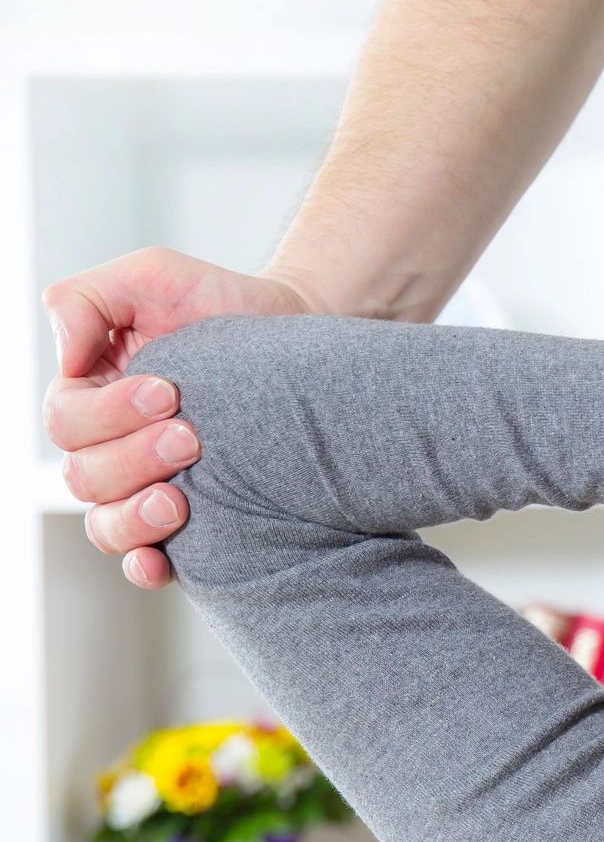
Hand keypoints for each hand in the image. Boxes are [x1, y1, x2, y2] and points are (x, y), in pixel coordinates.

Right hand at [42, 247, 322, 587]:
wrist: (302, 333)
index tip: (169, 391)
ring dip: (136, 516)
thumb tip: (63, 356)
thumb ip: (85, 299)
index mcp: (90, 395)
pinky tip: (162, 563)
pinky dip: (144, 566)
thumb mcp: (149, 275)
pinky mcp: (193, 516)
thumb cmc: (222, 303)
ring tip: (180, 499)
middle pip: (84, 476)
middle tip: (191, 436)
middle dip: (133, 459)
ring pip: (106, 524)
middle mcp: (110, 446)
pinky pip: (147, 559)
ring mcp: (147, 486)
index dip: (108, 414)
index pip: (66, 423)